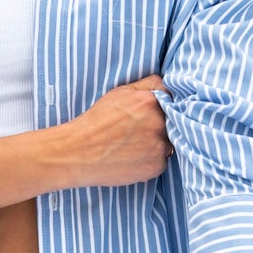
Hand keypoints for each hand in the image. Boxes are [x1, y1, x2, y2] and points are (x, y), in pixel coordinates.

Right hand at [53, 74, 171, 188]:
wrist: (79, 153)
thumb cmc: (96, 122)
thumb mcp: (119, 93)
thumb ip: (146, 85)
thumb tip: (165, 85)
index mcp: (150, 101)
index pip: (171, 98)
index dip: (161, 105)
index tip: (151, 112)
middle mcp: (159, 123)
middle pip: (172, 122)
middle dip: (159, 125)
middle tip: (138, 131)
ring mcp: (159, 147)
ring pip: (168, 143)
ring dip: (157, 144)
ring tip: (134, 146)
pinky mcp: (156, 166)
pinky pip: (161, 162)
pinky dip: (151, 161)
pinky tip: (133, 158)